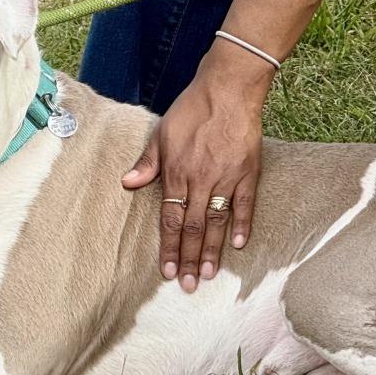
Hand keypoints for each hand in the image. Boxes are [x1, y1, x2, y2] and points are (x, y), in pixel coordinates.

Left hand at [122, 45, 269, 291]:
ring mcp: (225, 177)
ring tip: (210, 274)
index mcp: (176, 173)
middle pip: (193, 227)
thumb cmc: (192, 109)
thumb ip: (147, 163)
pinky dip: (242, 225)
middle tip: (190, 286)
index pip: (170, 219)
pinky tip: (238, 245)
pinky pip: (245, 204)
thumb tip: (127, 184)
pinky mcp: (248, 171)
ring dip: (213, 250)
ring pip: (217, 221)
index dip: (169, 248)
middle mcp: (199, 180)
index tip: (168, 271)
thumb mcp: (161, 133)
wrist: (228, 88)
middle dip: (190, 259)